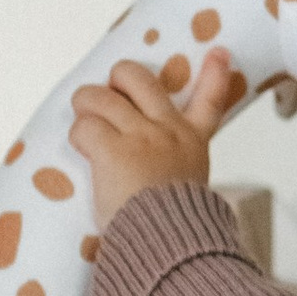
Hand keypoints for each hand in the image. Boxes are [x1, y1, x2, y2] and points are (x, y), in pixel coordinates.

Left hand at [69, 48, 239, 224]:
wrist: (169, 242)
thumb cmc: (176, 225)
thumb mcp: (189, 188)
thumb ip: (175, 169)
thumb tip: (154, 174)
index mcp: (192, 142)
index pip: (210, 100)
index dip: (214, 73)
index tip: (219, 53)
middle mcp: (168, 131)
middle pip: (137, 78)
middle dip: (117, 79)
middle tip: (106, 98)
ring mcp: (140, 136)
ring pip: (99, 96)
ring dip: (84, 106)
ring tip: (83, 125)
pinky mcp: (113, 149)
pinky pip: (84, 127)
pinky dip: (77, 137)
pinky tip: (84, 152)